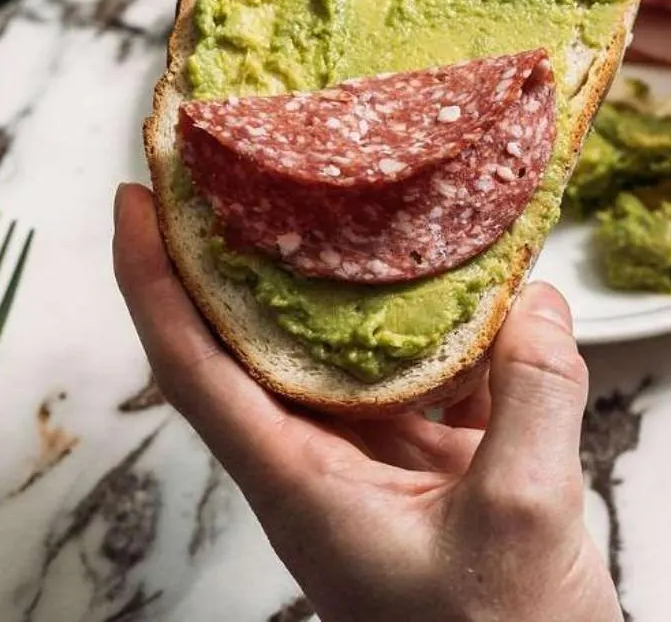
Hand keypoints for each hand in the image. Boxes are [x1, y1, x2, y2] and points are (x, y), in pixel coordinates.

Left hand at [112, 183, 620, 621]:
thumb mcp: (518, 516)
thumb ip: (528, 396)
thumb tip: (536, 302)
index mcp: (300, 486)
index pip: (197, 371)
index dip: (154, 284)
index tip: (133, 199)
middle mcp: (328, 467)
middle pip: (267, 339)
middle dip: (253, 247)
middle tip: (249, 154)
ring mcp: (388, 469)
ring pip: (363, 346)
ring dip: (374, 273)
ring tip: (380, 186)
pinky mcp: (451, 472)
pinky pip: (446, 374)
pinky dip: (470, 322)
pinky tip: (502, 274)